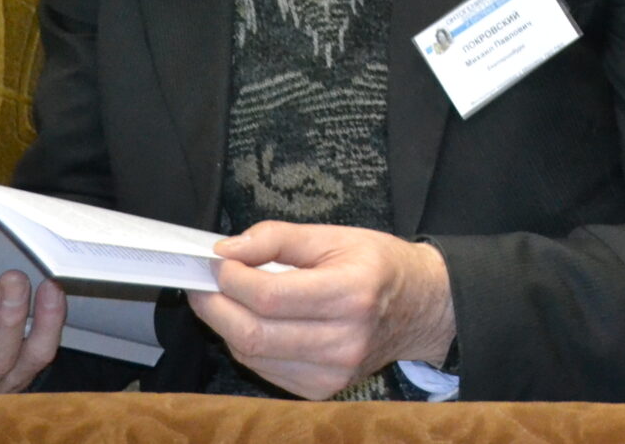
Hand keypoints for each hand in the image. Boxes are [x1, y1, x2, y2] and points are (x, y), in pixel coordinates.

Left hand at [191, 222, 455, 400]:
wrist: (420, 307)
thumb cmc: (378, 265)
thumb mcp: (335, 235)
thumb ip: (278, 238)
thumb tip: (228, 250)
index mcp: (352, 292)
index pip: (270, 296)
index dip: (232, 279)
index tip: (219, 261)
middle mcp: (344, 339)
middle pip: (254, 333)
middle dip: (216, 306)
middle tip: (204, 283)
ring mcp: (333, 371)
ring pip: (253, 355)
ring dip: (226, 326)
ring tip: (223, 298)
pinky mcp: (323, 389)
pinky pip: (265, 370)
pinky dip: (247, 345)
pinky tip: (251, 322)